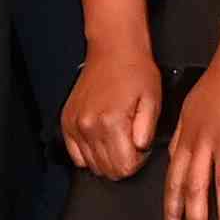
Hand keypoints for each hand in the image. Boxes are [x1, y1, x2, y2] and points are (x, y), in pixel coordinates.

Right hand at [61, 39, 161, 179]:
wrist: (113, 49)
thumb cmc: (134, 70)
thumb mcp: (152, 100)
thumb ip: (147, 131)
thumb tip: (140, 150)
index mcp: (110, 122)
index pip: (125, 168)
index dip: (138, 161)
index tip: (141, 146)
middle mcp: (88, 126)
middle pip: (107, 170)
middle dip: (124, 160)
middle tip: (132, 140)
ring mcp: (74, 125)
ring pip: (91, 166)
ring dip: (107, 157)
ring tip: (118, 136)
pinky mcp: (66, 122)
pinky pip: (76, 156)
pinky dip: (90, 153)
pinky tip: (102, 138)